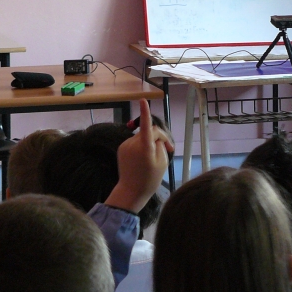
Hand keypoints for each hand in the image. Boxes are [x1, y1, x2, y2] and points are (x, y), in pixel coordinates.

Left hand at [104, 99, 173, 213]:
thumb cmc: (150, 179)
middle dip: (159, 136)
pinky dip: (141, 145)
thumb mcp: (163, 161)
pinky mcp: (122, 148)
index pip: (146, 126)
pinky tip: (143, 158)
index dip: (145, 112)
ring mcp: (126, 146)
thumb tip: (154, 135)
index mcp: (145, 148)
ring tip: (154, 157)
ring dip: (150, 141)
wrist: (131, 191)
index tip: (143, 100)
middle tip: (169, 148)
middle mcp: (133, 144)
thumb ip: (160, 144)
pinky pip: (135, 141)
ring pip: (142, 136)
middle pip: (149, 131)